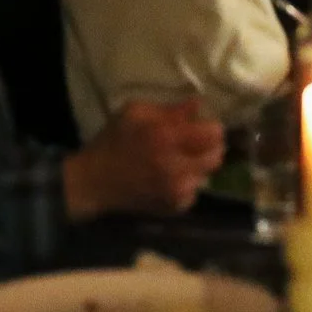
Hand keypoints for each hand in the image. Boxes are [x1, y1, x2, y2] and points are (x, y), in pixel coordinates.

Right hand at [63, 97, 226, 223]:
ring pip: (207, 174)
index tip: (200, 126)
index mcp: (167, 138)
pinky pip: (194, 191)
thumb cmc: (113, 142)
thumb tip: (198, 105)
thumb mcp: (135, 113)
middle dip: (210, 147)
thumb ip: (170, 109)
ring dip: (197, 166)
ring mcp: (178, 191)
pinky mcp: (175, 207)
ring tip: (177, 162)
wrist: (94, 182)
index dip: (211, 127)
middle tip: (194, 144)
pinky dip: (186, 184)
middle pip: (217, 156)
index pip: (215, 133)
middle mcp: (178, 167)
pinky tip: (168, 178)